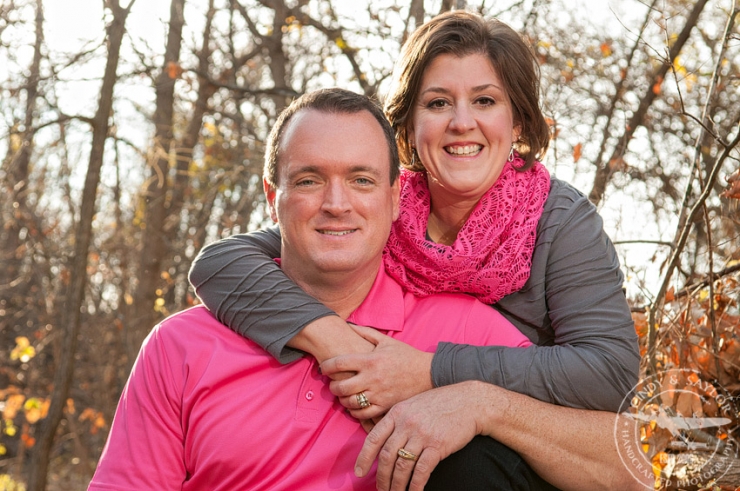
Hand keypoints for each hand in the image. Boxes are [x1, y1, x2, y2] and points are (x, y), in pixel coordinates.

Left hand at [319, 325, 433, 419]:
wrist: (428, 373)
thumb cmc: (406, 355)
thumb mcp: (386, 341)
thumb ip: (366, 332)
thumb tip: (348, 324)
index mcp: (371, 360)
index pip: (340, 363)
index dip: (327, 366)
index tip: (324, 367)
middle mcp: (372, 378)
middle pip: (341, 386)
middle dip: (332, 386)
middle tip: (332, 383)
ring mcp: (378, 394)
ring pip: (350, 402)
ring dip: (342, 399)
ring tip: (343, 394)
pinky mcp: (385, 406)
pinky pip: (362, 413)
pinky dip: (354, 411)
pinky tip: (354, 405)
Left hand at [354, 382, 485, 490]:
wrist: (470, 401)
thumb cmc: (442, 403)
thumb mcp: (414, 404)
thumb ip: (399, 419)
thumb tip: (385, 442)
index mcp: (397, 412)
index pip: (374, 437)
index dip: (364, 457)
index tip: (359, 472)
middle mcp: (406, 423)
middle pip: (387, 456)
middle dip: (382, 477)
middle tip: (381, 489)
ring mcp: (422, 434)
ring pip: (402, 466)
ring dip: (396, 485)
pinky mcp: (438, 445)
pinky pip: (421, 471)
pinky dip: (415, 485)